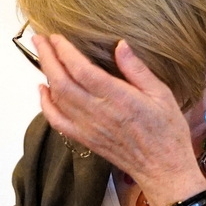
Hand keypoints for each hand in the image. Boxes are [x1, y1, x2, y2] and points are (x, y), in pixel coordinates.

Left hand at [33, 35, 205, 204]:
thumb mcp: (161, 94)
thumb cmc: (167, 131)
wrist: (163, 169)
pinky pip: (57, 122)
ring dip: (46, 75)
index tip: (56, 37)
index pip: (82, 70)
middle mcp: (98, 113)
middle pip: (62, 82)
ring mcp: (88, 128)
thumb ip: (138, 70)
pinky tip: (43, 90)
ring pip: (57, 99)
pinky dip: (46, 105)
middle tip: (39, 39)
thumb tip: (120, 45)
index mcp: (118, 98)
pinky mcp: (85, 140)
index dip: (65, 52)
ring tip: (42, 56)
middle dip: (48, 58)